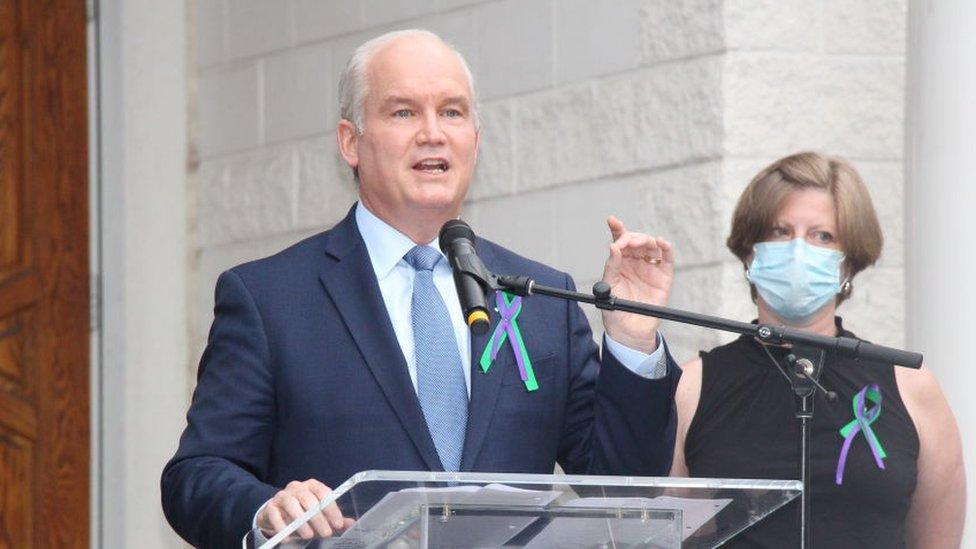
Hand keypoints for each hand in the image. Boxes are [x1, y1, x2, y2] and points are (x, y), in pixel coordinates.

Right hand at [256, 479, 353, 541]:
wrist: (276, 515)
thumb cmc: (302, 514)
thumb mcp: (319, 516)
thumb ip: (333, 518)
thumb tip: (351, 523)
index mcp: (312, 486)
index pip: (324, 493)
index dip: (332, 509)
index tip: (338, 524)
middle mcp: (298, 487)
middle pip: (309, 499)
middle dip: (319, 518)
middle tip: (326, 533)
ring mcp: (283, 495)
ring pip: (292, 505)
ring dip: (301, 522)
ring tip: (309, 535)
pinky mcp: (270, 506)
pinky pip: (275, 515)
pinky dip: (281, 526)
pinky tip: (288, 537)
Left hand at [600, 216, 673, 353]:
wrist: (630, 330)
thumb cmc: (616, 309)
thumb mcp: (608, 287)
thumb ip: (611, 266)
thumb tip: (613, 247)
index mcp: (620, 263)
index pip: (619, 241)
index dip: (617, 229)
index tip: (612, 220)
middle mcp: (635, 262)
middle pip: (636, 241)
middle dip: (632, 237)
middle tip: (628, 241)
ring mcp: (649, 268)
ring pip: (651, 246)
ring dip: (647, 240)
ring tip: (642, 243)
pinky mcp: (663, 276)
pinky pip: (667, 258)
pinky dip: (666, 248)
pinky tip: (661, 243)